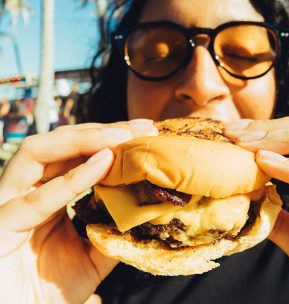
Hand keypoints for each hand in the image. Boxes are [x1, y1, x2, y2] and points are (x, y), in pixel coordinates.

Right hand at [0, 119, 157, 303]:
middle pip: (62, 143)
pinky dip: (73, 177)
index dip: (111, 140)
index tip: (146, 135)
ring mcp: (9, 203)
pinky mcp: (0, 223)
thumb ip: (113, 232)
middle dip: (104, 131)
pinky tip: (104, 163)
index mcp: (46, 193)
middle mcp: (26, 190)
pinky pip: (37, 196)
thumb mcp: (91, 258)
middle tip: (142, 128)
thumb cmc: (45, 293)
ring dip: (85, 139)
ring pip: (39, 151)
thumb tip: (146, 213)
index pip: (77, 153)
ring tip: (122, 136)